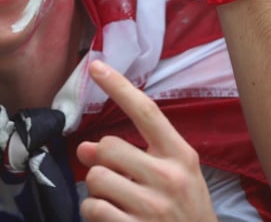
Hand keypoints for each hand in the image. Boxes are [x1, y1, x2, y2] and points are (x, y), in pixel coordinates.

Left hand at [77, 60, 217, 221]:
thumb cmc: (185, 213)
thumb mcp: (173, 179)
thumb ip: (134, 157)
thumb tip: (85, 149)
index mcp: (181, 156)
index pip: (147, 112)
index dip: (119, 86)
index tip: (96, 65)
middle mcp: (170, 178)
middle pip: (108, 147)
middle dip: (101, 162)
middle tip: (114, 179)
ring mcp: (154, 207)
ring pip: (95, 178)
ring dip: (95, 191)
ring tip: (115, 202)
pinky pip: (94, 208)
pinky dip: (93, 213)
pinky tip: (110, 219)